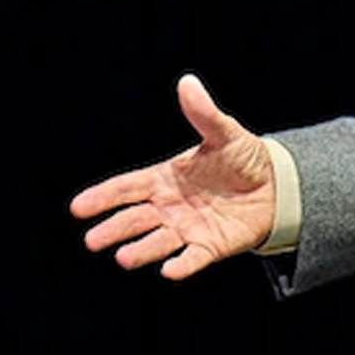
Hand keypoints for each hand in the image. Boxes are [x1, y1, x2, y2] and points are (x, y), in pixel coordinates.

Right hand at [69, 74, 275, 279]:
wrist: (276, 186)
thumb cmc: (242, 158)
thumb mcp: (224, 133)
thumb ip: (203, 113)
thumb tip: (187, 82)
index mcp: (164, 178)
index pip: (127, 188)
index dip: (103, 197)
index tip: (77, 207)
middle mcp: (169, 206)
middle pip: (135, 219)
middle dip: (114, 229)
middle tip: (92, 240)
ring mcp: (188, 228)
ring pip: (158, 242)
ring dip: (141, 250)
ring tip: (123, 258)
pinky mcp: (210, 246)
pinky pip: (193, 258)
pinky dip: (182, 266)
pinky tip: (169, 272)